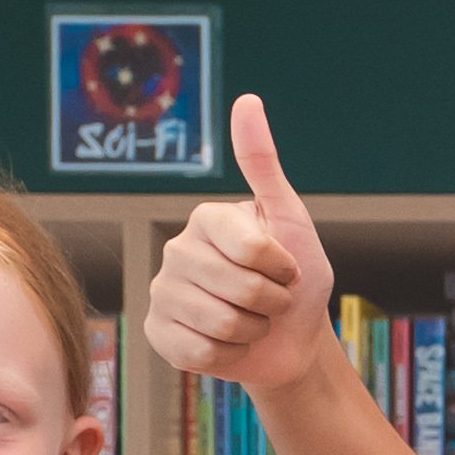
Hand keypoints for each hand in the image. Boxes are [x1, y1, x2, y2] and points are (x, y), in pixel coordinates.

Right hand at [141, 89, 340, 406]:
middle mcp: (177, 250)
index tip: (286, 267)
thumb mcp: (291, 219)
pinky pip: (198, 352)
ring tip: (252, 321)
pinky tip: (230, 344)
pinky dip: (229, 356)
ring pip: (219, 323)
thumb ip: (263, 164)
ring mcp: (163, 292)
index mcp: (207, 219)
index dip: (282, 267)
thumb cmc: (296, 279)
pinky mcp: (158, 333)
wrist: (292, 340)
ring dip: (252, 331)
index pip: (251, 247)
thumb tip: (247, 99)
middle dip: (271, 303)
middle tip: (270, 300)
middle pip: (238, 288)